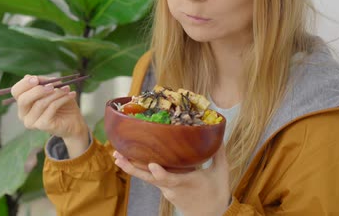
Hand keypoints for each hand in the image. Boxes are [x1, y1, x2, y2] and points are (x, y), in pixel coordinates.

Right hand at [11, 75, 88, 156]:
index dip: (25, 84)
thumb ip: (42, 82)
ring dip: (56, 93)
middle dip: (38, 90)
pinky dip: (62, 99)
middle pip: (23, 99)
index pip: (16, 91)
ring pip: (40, 103)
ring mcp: (31, 122)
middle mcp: (23, 114)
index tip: (36, 79)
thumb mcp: (52, 88)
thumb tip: (29, 77)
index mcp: (23, 103)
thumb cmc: (62, 103)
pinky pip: (51, 108)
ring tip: (67, 88)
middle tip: (52, 85)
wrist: (74, 121)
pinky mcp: (42, 125)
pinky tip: (71, 95)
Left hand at [113, 143, 230, 215]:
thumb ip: (218, 153)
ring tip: (117, 156)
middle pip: (151, 179)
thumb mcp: (221, 172)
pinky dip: (139, 169)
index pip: (172, 179)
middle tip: (119, 157)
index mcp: (188, 182)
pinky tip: (127, 158)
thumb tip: (217, 132)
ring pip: (147, 178)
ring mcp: (166, 189)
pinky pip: (150, 178)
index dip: (161, 174)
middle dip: (133, 168)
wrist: (209, 215)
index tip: (152, 165)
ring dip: (131, 168)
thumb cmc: (216, 193)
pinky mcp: (163, 189)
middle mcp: (173, 187)